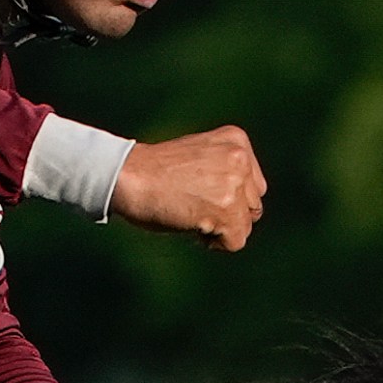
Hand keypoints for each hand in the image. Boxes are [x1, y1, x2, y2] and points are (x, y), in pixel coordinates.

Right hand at [109, 127, 266, 250]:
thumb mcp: (200, 157)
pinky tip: (192, 226)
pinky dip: (214, 243)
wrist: (129, 176)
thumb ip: (225, 171)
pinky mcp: (227, 209)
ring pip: (246, 225)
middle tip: (194, 206)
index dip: (229, 199)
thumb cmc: (154, 171)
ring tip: (192, 214)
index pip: (253, 185)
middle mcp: (240, 158)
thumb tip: (243, 207)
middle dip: (228, 215)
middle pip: (254, 206)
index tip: (201, 195)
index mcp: (236, 140)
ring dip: (220, 229)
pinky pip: (236, 241)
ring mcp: (235, 183)